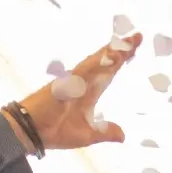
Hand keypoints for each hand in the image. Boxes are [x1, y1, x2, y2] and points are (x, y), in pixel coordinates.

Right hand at [15, 34, 141, 150]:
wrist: (33, 133)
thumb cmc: (56, 131)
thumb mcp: (88, 135)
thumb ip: (105, 132)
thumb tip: (122, 135)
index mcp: (90, 91)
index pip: (109, 72)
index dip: (121, 60)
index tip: (135, 48)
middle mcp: (84, 82)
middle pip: (105, 61)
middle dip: (121, 49)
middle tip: (138, 36)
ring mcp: (74, 80)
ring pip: (96, 62)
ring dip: (111, 53)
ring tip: (128, 43)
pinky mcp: (65, 83)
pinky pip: (83, 70)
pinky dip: (97, 63)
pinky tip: (110, 56)